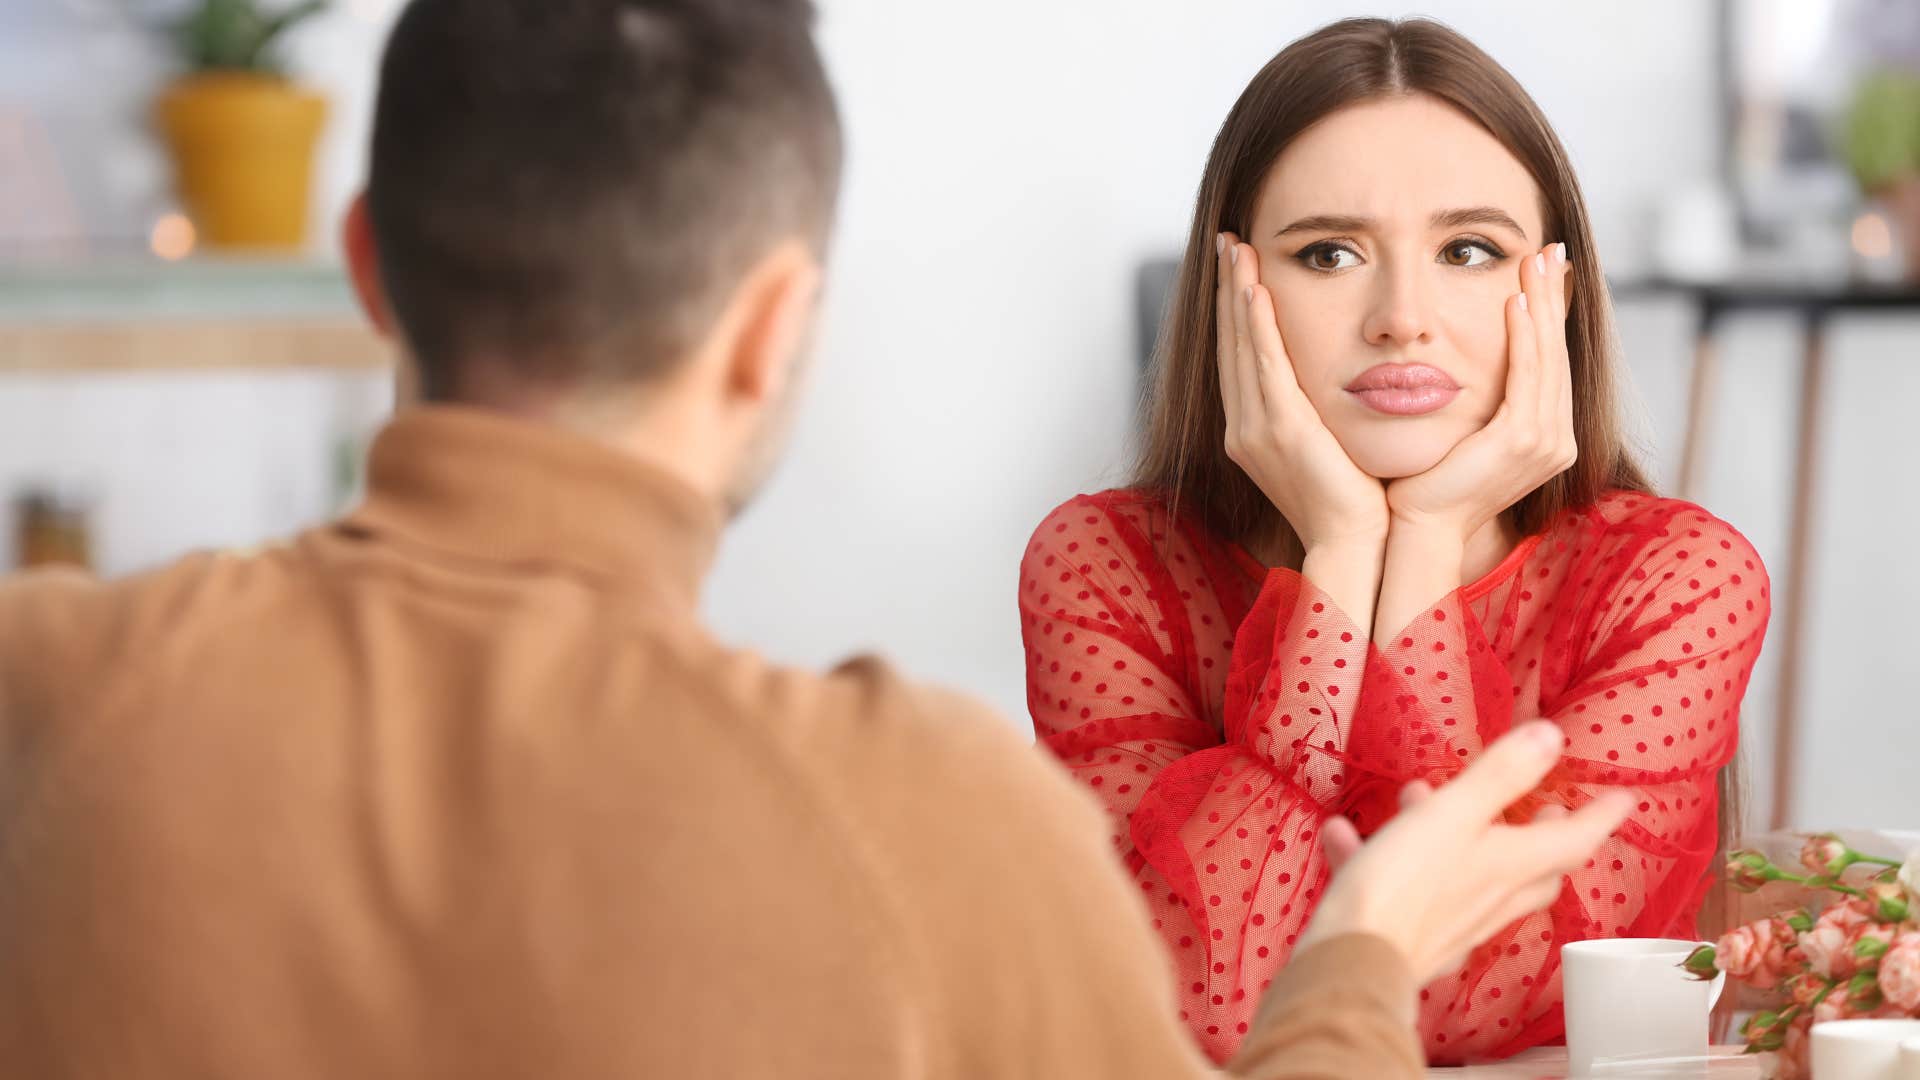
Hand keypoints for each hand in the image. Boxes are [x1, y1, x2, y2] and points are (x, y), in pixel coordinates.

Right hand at [1217, 233, 1386, 551]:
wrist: (1352, 543)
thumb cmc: (1352, 502)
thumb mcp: (1326, 446)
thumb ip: (1316, 411)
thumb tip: (1331, 378)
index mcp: (1250, 431)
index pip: (1238, 355)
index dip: (1233, 307)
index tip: (1237, 265)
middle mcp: (1242, 427)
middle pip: (1229, 342)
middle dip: (1227, 288)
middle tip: (1228, 240)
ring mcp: (1255, 428)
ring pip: (1241, 346)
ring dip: (1236, 293)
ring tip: (1237, 248)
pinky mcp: (1280, 429)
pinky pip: (1264, 366)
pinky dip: (1256, 326)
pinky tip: (1255, 291)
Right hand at [1300, 720, 1631, 983]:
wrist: (1351, 961)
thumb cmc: (1403, 884)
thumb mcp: (1452, 814)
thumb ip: (1500, 776)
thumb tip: (1552, 736)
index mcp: (1510, 865)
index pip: (1573, 840)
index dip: (1599, 817)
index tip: (1624, 800)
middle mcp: (1492, 897)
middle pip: (1536, 870)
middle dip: (1546, 839)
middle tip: (1550, 814)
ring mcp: (1455, 922)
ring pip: (1477, 878)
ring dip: (1466, 840)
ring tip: (1426, 801)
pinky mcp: (1414, 936)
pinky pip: (1412, 891)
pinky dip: (1391, 860)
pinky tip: (1345, 838)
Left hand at [1384, 243, 1576, 542]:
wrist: (1419, 529)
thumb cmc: (1428, 484)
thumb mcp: (1463, 433)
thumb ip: (1480, 401)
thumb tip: (1467, 361)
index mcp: (1546, 438)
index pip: (1550, 363)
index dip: (1549, 314)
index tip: (1542, 272)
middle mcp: (1556, 440)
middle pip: (1557, 352)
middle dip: (1552, 297)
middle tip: (1548, 249)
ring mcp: (1545, 442)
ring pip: (1546, 356)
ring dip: (1540, 304)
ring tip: (1533, 260)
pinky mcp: (1521, 440)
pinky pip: (1527, 375)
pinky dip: (1523, 336)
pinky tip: (1515, 301)